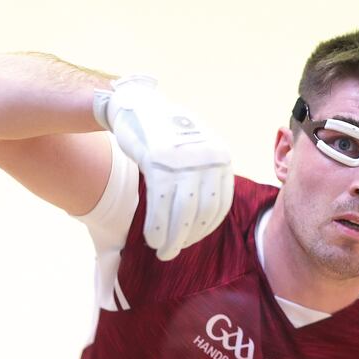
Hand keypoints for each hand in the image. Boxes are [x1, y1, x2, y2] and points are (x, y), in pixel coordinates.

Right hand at [94, 76, 233, 260]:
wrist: (137, 104)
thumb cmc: (166, 133)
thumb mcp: (197, 149)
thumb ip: (205, 177)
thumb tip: (201, 220)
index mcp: (222, 157)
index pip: (220, 205)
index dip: (204, 229)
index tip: (190, 240)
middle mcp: (208, 158)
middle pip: (202, 212)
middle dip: (186, 239)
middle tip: (171, 253)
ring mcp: (184, 160)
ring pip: (182, 213)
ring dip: (171, 238)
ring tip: (161, 250)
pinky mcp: (159, 161)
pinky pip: (160, 204)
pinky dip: (156, 226)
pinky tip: (151, 237)